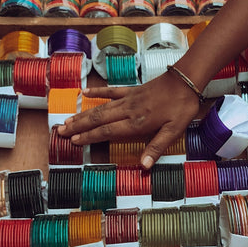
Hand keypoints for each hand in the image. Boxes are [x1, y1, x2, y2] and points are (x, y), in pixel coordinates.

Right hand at [58, 71, 199, 167]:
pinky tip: (85, 92)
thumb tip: (144, 167)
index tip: (74, 141)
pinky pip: (111, 91)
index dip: (90, 137)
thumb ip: (156, 148)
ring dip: (83, 114)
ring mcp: (128, 99)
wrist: (186, 79)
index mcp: (137, 122)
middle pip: (98, 119)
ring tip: (68, 119)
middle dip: (78, 126)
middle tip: (61, 132)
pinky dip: (97, 92)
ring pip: (101, 107)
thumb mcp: (173, 131)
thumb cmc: (181, 107)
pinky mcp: (132, 90)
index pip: (107, 131)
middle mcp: (128, 110)